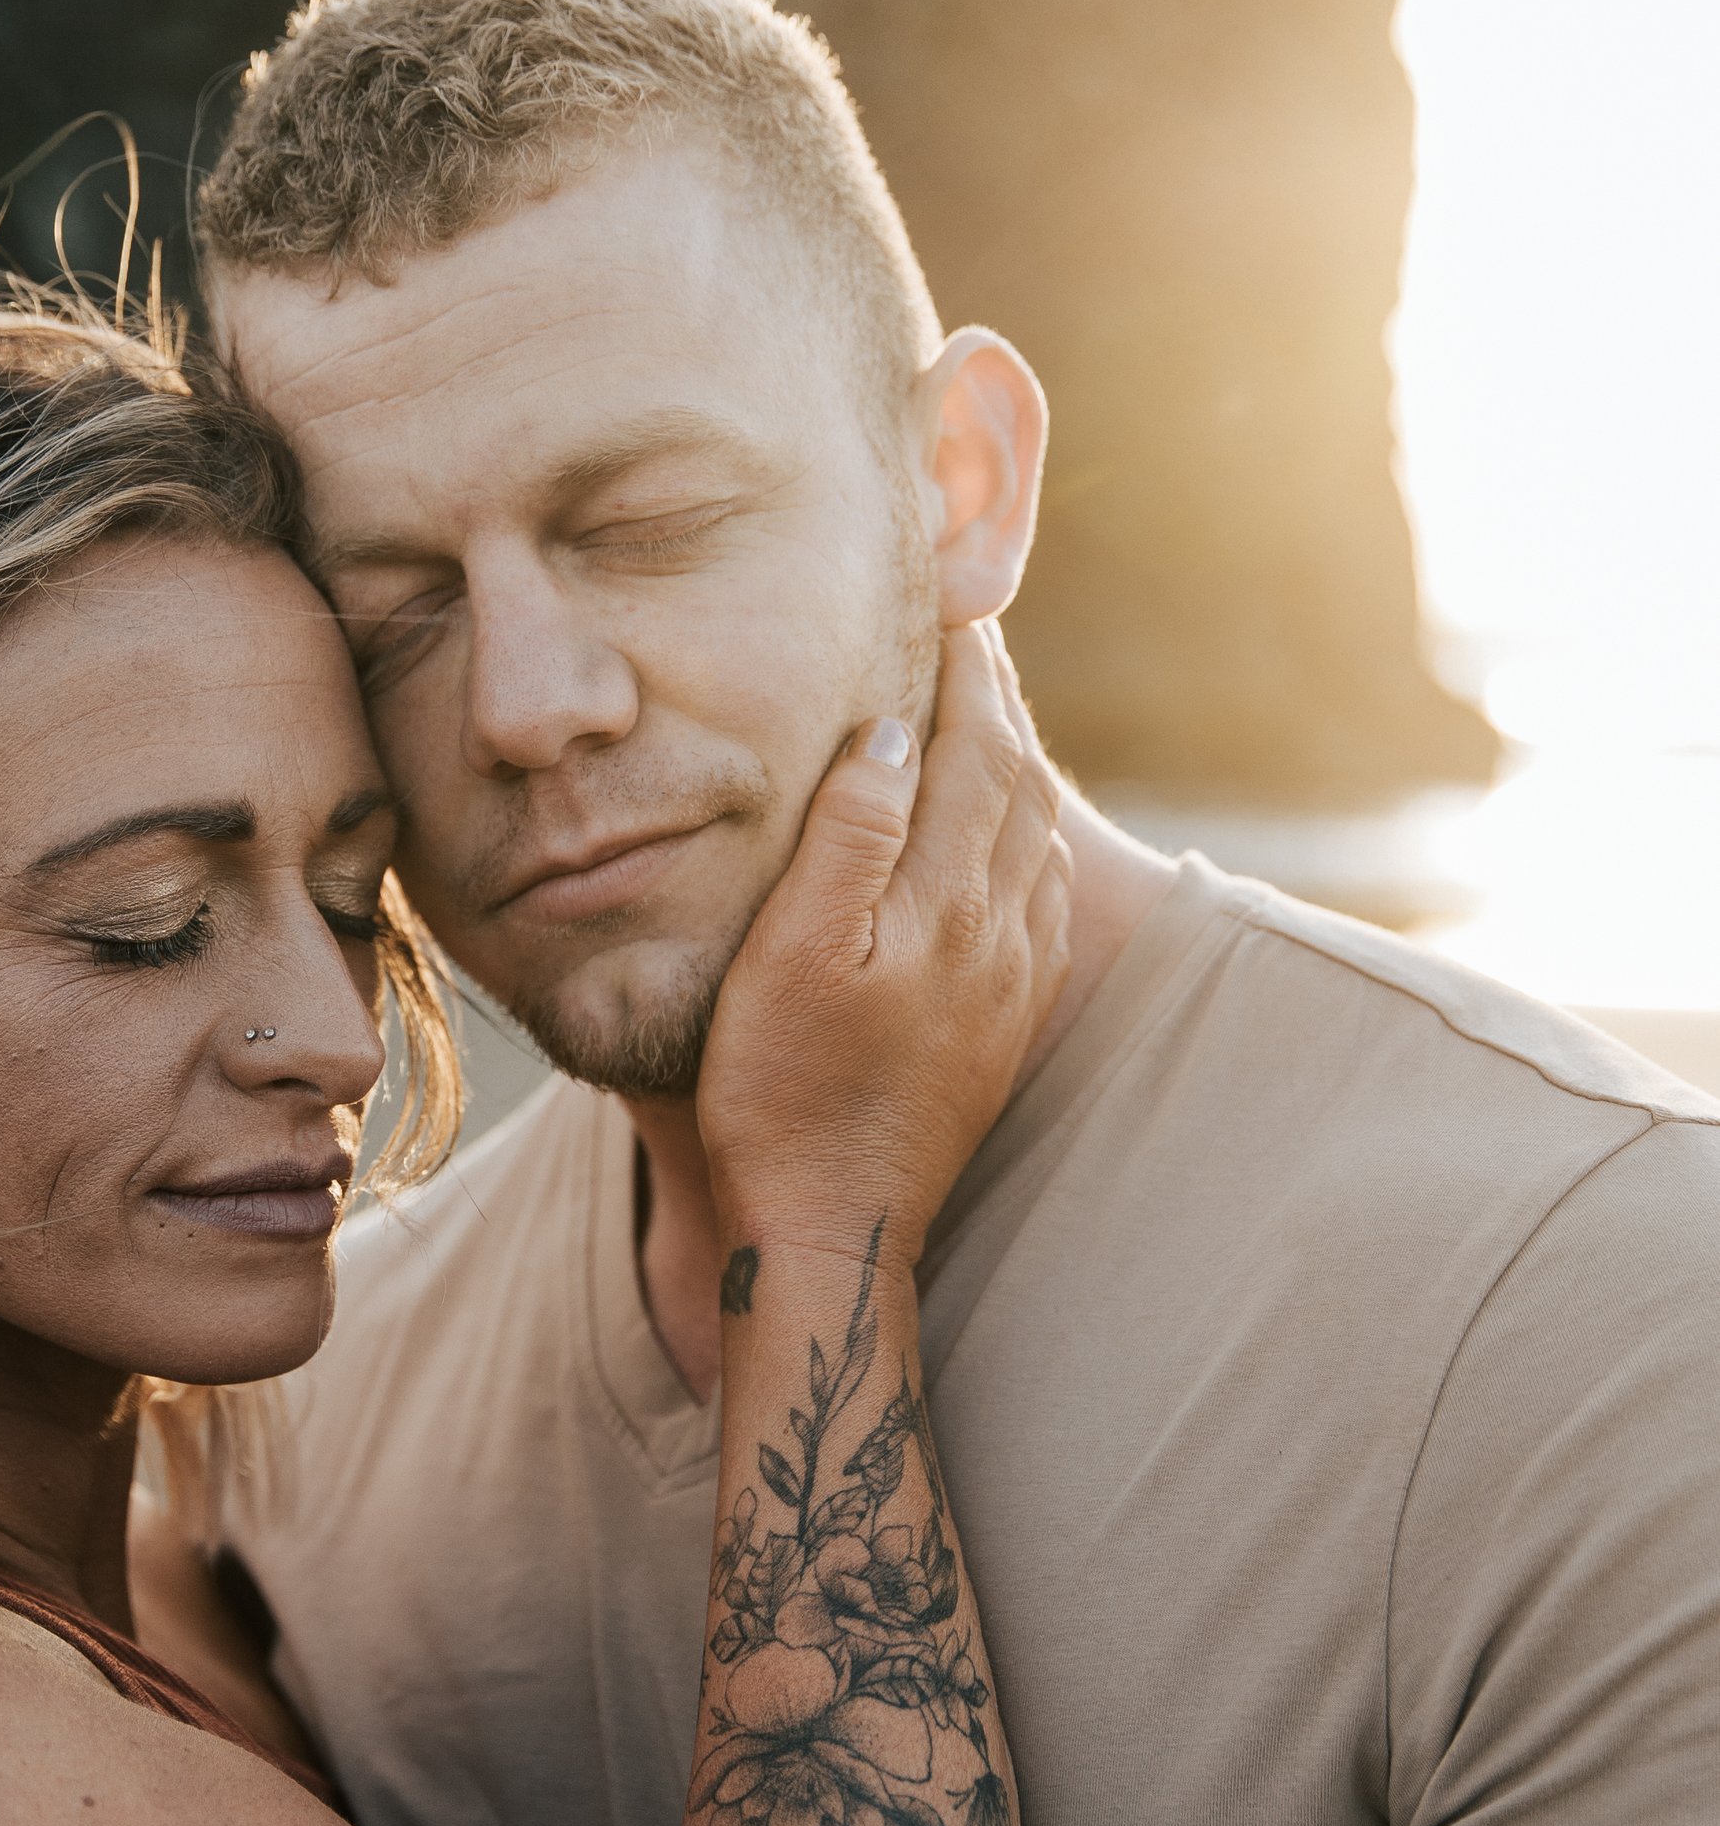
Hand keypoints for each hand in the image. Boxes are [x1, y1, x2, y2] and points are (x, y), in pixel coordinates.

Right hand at [697, 623, 1068, 1268]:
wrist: (836, 1225)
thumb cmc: (784, 1090)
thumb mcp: (791, 952)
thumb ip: (851, 834)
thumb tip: (893, 731)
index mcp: (946, 902)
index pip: (975, 749)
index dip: (966, 669)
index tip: (948, 600)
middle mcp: (1002, 934)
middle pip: (1019, 783)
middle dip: (997, 701)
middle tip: (967, 635)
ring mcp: (1013, 983)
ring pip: (1039, 838)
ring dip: (1015, 764)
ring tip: (980, 715)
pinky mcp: (1008, 1025)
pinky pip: (1042, 899)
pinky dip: (1026, 836)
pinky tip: (1002, 837)